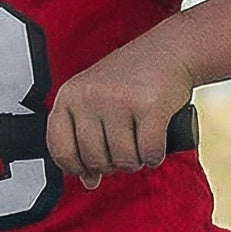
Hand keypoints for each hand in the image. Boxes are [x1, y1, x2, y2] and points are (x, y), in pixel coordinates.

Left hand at [47, 39, 196, 189]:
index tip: (90, 166)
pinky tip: (156, 143)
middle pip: (94, 160)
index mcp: (69, 96)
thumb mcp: (95, 102)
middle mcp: (89, 97)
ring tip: (140, 143)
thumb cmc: (130, 80)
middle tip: (125, 148)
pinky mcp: (150, 106)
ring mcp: (119, 100)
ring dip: (135, 161)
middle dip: (112, 164)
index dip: (76, 166)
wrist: (170, 50)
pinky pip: (149, 153)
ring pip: (122, 160)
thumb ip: (84, 139)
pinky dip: (155, 156)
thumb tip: (89, 181)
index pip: (60, 150)